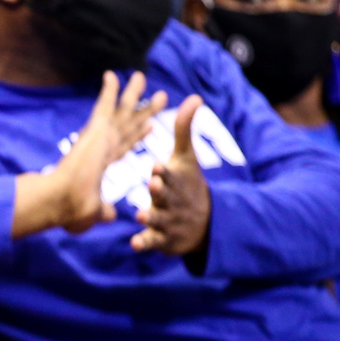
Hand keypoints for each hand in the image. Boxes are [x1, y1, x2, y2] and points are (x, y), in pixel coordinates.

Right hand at [12, 71, 164, 237]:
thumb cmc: (72, 210)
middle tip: (159, 97)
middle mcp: (101, 147)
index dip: (136, 136)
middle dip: (143, 112)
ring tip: (143, 77)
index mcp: (100, 164)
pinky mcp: (94, 130)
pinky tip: (113, 75)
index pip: (122, 146)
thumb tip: (113, 215)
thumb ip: (105, 211)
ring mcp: (98, 137)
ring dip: (133, 94)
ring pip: (120, 111)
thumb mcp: (95, 212)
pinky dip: (109, 89)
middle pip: (127, 125)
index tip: (149, 126)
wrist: (62, 201)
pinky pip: (104, 104)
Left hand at [131, 95, 209, 255]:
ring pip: (158, 219)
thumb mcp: (186, 158)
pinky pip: (151, 241)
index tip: (156, 164)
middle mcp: (172, 200)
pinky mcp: (160, 238)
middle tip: (153, 184)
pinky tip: (134, 243)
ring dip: (150, 216)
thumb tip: (194, 97)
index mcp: (174, 181)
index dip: (164, 171)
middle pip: (166, 196)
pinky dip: (144, 243)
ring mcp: (168, 220)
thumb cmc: (189, 183)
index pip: (169, 174)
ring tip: (140, 214)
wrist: (205, 221)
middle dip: (160, 191)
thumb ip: (184, 130)